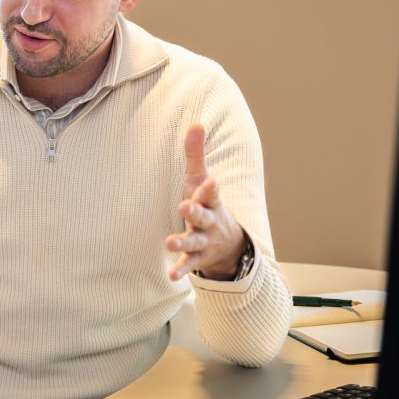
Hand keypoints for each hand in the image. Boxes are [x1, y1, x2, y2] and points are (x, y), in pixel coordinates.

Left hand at [166, 123, 245, 280]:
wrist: (229, 243)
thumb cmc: (207, 203)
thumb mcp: (201, 180)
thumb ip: (196, 154)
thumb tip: (196, 122)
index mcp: (210, 200)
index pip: (211, 192)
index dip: (210, 188)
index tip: (210, 181)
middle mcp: (210, 221)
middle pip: (203, 216)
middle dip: (195, 212)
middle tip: (185, 207)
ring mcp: (204, 240)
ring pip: (194, 241)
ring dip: (182, 242)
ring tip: (169, 244)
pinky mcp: (198, 257)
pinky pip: (189, 264)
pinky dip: (181, 269)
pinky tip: (171, 276)